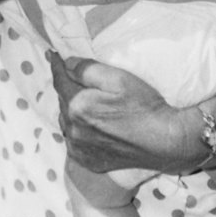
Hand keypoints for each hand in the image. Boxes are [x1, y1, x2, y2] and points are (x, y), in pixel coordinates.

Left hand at [50, 52, 191, 173]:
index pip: (60, 81)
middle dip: (67, 88)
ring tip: (85, 101)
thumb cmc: (143, 106)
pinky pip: (75, 141)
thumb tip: (67, 63)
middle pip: (63, 102)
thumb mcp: (118, 78)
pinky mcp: (88, 161)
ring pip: (67, 122)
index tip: (53, 55)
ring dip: (71, 110)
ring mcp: (80, 148)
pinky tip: (91, 126)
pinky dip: (78, 130)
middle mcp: (73, 129)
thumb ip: (87, 69)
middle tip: (76, 78)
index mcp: (77, 106)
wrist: (162, 141)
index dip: (57, 65)